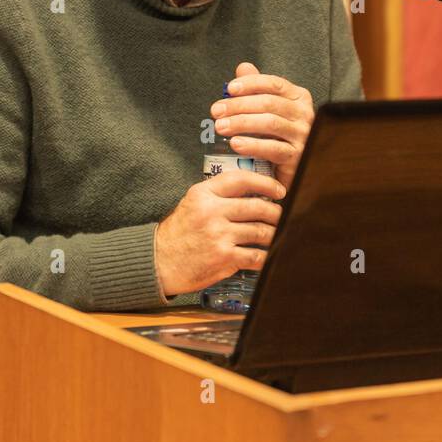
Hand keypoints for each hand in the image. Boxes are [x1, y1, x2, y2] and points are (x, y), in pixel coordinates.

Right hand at [154, 170, 286, 297]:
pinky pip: (255, 255)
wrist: (159, 261)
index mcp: (204, 193)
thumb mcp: (193, 203)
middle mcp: (212, 211)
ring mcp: (219, 235)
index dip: (266, 183)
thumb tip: (253, 191)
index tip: (278, 190)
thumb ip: (218, 194)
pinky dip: (266, 256)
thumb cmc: (179, 232)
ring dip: (274, 234)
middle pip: (257, 206)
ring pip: (260, 231)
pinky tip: (269, 255)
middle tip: (282, 215)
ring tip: (278, 234)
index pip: (241, 179)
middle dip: (275, 212)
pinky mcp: (224, 257)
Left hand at [209, 62, 314, 192]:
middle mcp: (305, 113)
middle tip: (216, 111)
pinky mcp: (298, 157)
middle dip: (239, 105)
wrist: (293, 167)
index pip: (273, 83)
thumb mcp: (268, 109)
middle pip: (269, 103)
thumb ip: (257, 88)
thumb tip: (244, 67)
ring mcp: (304, 135)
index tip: (229, 88)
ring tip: (221, 127)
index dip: (250, 83)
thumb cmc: (278, 135)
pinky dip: (252, 145)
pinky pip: (273, 149)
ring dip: (241, 123)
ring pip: (270, 123)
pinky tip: (236, 144)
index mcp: (298, 97)